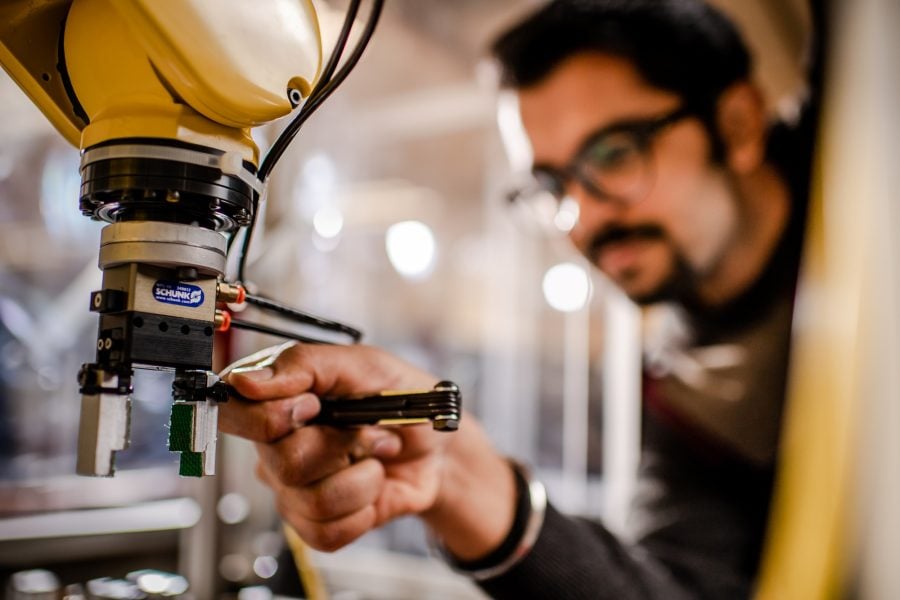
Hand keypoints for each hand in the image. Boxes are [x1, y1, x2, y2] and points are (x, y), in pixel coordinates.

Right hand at [219, 343, 460, 550]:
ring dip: (363, 476)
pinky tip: (372, 487)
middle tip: (366, 429)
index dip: (275, 415)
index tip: (314, 404)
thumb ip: (304, 364)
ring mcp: (291, 491)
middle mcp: (272, 448)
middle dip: (341, 443)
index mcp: (273, 400)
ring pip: (311, 501)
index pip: (236, 414)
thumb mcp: (362, 363)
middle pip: (282, 462)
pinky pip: (327, 532)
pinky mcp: (314, 525)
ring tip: (375, 456)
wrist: (436, 444)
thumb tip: (247, 381)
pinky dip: (365, 508)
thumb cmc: (397, 396)